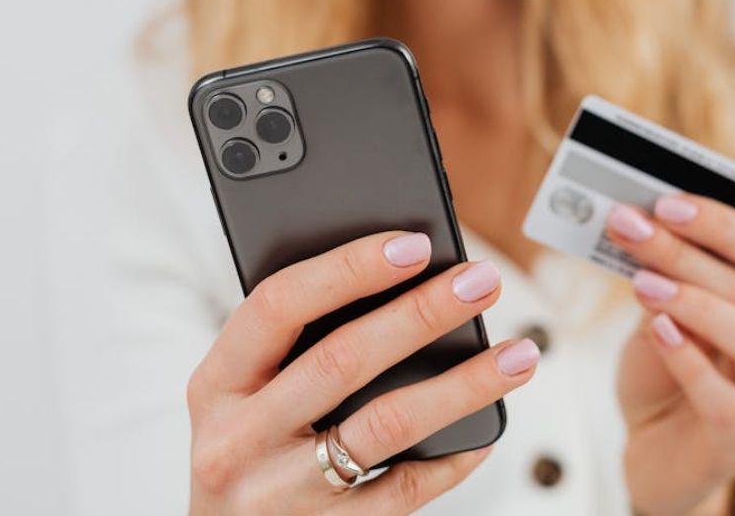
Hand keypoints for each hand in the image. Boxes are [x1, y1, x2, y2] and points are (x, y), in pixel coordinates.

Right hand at [187, 231, 538, 514]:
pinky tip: (487, 432)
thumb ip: (294, 346)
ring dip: (463, 384)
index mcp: (216, 384)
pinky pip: (405, 489)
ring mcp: (280, 492)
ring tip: (518, 355)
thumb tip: (403, 275)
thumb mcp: (241, 397)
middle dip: (423, 313)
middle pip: (343, 358)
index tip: (416, 243)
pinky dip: (453, 456)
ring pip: (387, 424)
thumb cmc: (249, 450)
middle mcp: (238, 439)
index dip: (348, 268)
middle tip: (482, 280)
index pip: (279, 305)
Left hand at [609, 195, 734, 515]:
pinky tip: (658, 331)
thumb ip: (660, 276)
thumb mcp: (660, 314)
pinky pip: (726, 402)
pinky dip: (690, 362)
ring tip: (643, 284)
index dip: (721, 222)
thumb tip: (637, 221)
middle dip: (690, 252)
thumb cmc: (664, 374)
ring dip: (699, 304)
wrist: (655, 452)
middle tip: (633, 227)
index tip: (665, 201)